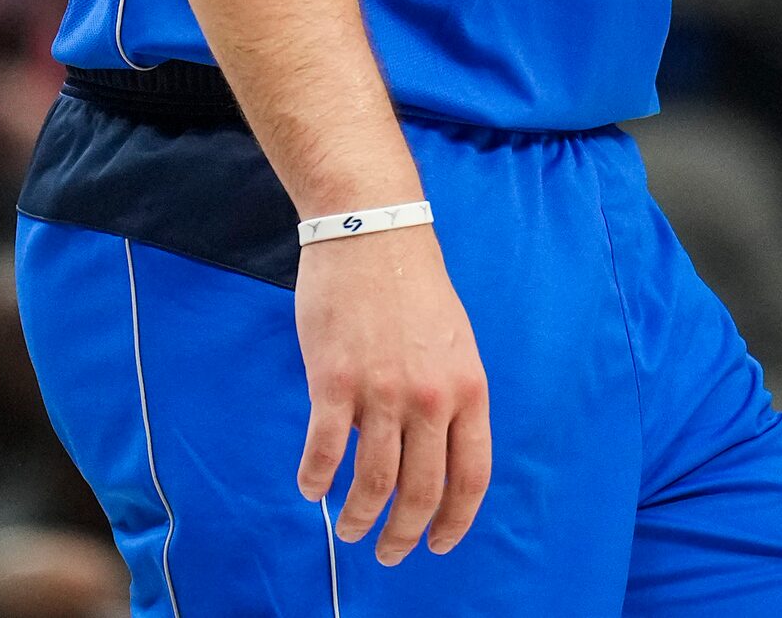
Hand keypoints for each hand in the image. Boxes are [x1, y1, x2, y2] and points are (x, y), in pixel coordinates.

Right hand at [294, 222, 489, 564]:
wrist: (370, 229)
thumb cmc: (411, 283)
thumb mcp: (454, 342)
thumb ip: (449, 397)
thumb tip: (430, 449)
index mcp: (468, 390)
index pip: (470, 478)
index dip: (454, 522)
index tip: (436, 543)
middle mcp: (430, 399)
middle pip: (420, 490)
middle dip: (402, 534)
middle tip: (387, 553)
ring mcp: (381, 392)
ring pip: (373, 480)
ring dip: (359, 516)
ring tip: (349, 529)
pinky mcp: (333, 380)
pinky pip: (324, 449)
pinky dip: (316, 478)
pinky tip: (311, 488)